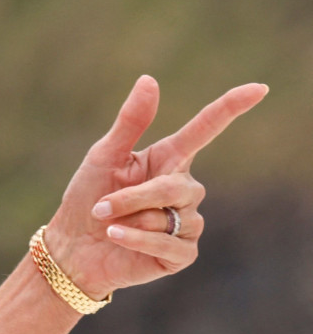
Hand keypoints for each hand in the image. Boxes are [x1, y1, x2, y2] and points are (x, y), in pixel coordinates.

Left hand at [42, 76, 267, 300]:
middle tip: (102, 206)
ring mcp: (187, 222)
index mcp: (168, 160)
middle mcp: (184, 189)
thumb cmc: (88, 198)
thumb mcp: (104, 157)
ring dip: (131, 219)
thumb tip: (150, 79)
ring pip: (171, 215)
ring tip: (111, 224)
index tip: (258, 88)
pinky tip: (117, 238)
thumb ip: (130, 123)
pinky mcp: (183, 253)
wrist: (74, 247)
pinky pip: (168, 242)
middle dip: (134, 197)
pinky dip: (136, 239)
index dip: (231, 108)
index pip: (204, 130)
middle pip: (175, 187)